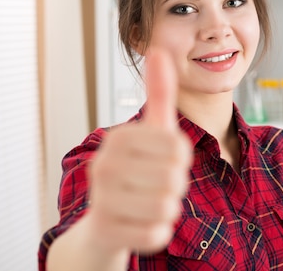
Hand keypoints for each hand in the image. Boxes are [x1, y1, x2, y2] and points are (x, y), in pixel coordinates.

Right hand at [87, 48, 192, 254]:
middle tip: (155, 184)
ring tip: (148, 202)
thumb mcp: (151, 131)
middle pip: (175, 178)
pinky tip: (140, 223)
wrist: (105, 221)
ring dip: (167, 208)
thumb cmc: (137, 169)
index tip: (162, 161)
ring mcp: (101, 200)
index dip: (180, 160)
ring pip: (167, 207)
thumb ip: (159, 93)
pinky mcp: (106, 232)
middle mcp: (104, 166)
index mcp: (119, 139)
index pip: (179, 149)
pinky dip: (157, 232)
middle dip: (175, 185)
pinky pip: (157, 234)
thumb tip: (158, 48)